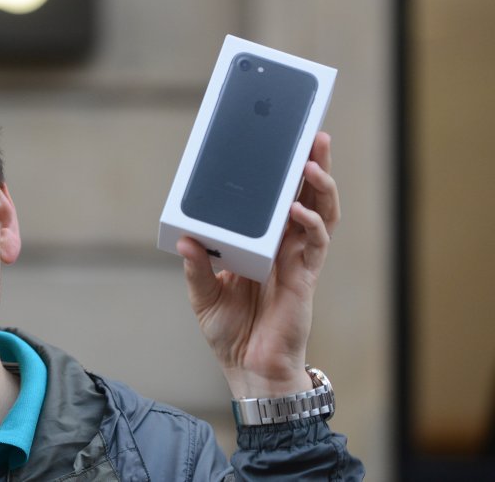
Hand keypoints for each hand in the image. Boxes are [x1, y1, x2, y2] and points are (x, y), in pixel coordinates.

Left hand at [177, 132, 339, 398]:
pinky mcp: (304, 278)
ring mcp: (297, 260)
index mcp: (261, 244)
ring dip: (320, 186)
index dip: (283, 174)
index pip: (277, 200)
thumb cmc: (231, 332)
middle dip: (313, 165)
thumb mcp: (203, 295)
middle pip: (306, 197)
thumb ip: (196, 267)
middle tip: (314, 134)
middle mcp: (283, 247)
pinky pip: (314, 244)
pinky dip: (309, 223)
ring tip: (314, 161)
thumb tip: (183, 239)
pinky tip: (298, 210)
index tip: (282, 143)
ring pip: (320, 214)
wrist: (250, 369)